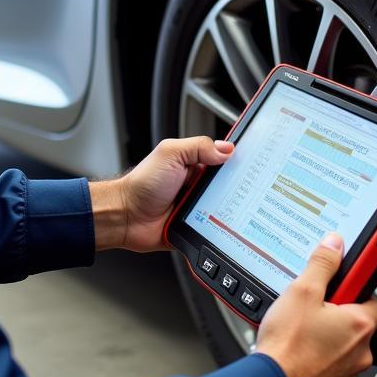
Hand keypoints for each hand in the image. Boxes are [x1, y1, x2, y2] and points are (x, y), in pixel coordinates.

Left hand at [90, 137, 233, 251]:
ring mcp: (198, 207)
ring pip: (226, 210)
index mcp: (195, 165)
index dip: (237, 162)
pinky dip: (219, 230)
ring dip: (229, 211)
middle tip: (240, 190)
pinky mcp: (195, 227)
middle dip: (238, 189)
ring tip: (227, 209)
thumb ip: (198, 147)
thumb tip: (226, 148)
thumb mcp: (170, 154)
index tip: (251, 165)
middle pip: (230, 187)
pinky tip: (220, 227)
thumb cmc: (142, 184)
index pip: (224, 161)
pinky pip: (214, 230)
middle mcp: (198, 186)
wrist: (125, 216)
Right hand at [255, 235, 376, 376]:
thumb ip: (322, 264)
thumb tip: (334, 245)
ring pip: (342, 345)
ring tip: (300, 329)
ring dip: (327, 335)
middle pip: (355, 321)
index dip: (355, 286)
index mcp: (359, 324)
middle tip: (312, 305)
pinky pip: (330, 365)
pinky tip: (298, 349)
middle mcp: (361, 351)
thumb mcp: (302, 291)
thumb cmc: (288, 346)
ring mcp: (348, 373)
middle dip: (336, 311)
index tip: (344, 279)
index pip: (372, 296)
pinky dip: (318, 357)